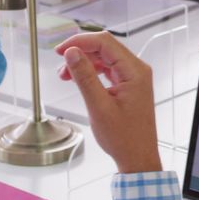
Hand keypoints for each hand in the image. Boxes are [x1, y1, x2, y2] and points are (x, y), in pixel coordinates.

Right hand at [56, 32, 161, 173]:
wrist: (138, 158)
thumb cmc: (124, 138)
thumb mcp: (99, 106)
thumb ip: (84, 77)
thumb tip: (72, 53)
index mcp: (135, 71)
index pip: (105, 43)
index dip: (80, 41)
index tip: (60, 50)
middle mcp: (137, 70)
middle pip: (105, 47)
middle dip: (81, 51)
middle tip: (60, 60)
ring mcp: (134, 77)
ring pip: (105, 58)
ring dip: (84, 62)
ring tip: (64, 75)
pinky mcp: (129, 85)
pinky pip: (108, 70)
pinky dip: (92, 71)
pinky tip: (77, 78)